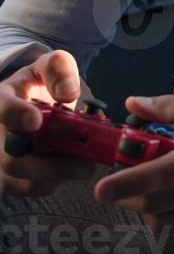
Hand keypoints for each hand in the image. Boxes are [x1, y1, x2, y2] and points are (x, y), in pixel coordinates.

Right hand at [0, 50, 97, 195]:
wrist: (25, 104)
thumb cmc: (37, 85)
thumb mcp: (49, 66)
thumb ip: (59, 70)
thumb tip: (69, 94)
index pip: (1, 108)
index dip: (15, 114)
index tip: (36, 121)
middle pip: (10, 158)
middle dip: (48, 164)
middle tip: (84, 163)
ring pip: (18, 179)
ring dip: (55, 176)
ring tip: (84, 166)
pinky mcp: (6, 177)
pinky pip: (26, 188)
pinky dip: (51, 182)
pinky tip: (70, 169)